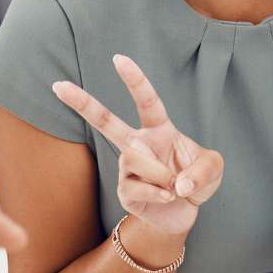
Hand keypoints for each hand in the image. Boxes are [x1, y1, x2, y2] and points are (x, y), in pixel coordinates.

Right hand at [53, 54, 223, 236]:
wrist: (184, 213)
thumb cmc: (196, 181)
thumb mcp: (215, 169)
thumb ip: (205, 170)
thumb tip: (177, 184)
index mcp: (158, 129)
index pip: (146, 101)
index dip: (134, 80)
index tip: (118, 59)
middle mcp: (138, 144)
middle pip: (106, 121)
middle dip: (82, 103)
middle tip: (58, 85)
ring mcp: (128, 168)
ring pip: (135, 160)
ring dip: (162, 174)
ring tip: (175, 186)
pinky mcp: (124, 192)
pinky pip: (137, 188)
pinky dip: (159, 194)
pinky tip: (167, 197)